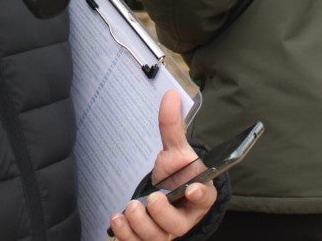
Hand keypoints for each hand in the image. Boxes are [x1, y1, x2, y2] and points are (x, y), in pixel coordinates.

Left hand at [107, 90, 216, 240]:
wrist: (169, 197)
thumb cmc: (178, 175)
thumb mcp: (176, 151)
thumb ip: (172, 126)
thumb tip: (169, 95)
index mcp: (199, 195)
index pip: (204, 197)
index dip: (198, 194)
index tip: (190, 187)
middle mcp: (184, 217)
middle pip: (177, 225)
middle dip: (162, 214)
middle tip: (153, 199)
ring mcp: (166, 232)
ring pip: (156, 237)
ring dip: (141, 225)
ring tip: (131, 209)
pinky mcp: (149, 240)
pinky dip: (127, 235)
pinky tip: (118, 219)